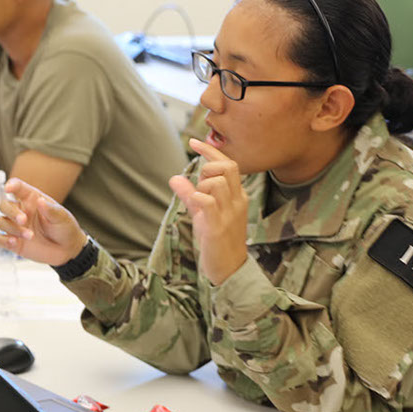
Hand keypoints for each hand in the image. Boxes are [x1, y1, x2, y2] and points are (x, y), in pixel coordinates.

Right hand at [0, 178, 89, 265]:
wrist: (67, 250)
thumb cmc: (64, 228)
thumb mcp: (62, 217)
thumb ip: (51, 210)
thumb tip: (40, 201)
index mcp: (32, 199)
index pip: (18, 188)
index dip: (11, 185)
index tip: (8, 188)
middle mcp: (21, 211)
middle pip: (4, 205)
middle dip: (11, 212)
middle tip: (24, 220)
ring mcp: (15, 227)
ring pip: (0, 222)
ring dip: (12, 229)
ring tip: (30, 236)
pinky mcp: (13, 242)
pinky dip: (2, 240)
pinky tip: (14, 242)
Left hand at [169, 139, 249, 284]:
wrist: (230, 269)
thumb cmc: (218, 240)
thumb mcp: (203, 214)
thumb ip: (190, 195)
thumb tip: (174, 178)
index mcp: (238, 196)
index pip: (230, 163)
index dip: (211, 150)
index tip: (193, 141)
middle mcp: (237, 202)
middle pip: (228, 167)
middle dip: (209, 166)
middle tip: (199, 182)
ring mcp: (229, 214)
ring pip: (218, 182)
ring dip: (202, 184)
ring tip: (197, 200)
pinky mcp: (217, 228)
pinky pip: (207, 203)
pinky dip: (197, 197)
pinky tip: (193, 203)